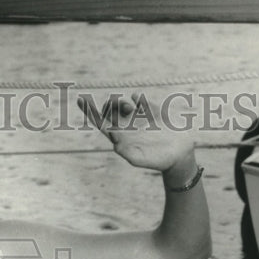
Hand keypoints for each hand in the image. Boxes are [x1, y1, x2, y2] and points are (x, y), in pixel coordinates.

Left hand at [78, 92, 195, 177]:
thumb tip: (115, 142)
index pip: (100, 122)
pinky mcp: (151, 110)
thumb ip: (128, 152)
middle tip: (123, 109)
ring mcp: (137, 117)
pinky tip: (139, 102)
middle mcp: (126, 126)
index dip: (89, 111)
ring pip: (121, 102)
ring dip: (121, 102)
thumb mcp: (142, 159)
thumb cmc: (159, 161)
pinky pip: (139, 98)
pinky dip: (137, 98)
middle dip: (110, 104)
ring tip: (130, 107)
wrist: (179, 155)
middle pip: (108, 110)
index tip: (79, 99)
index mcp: (119, 137)